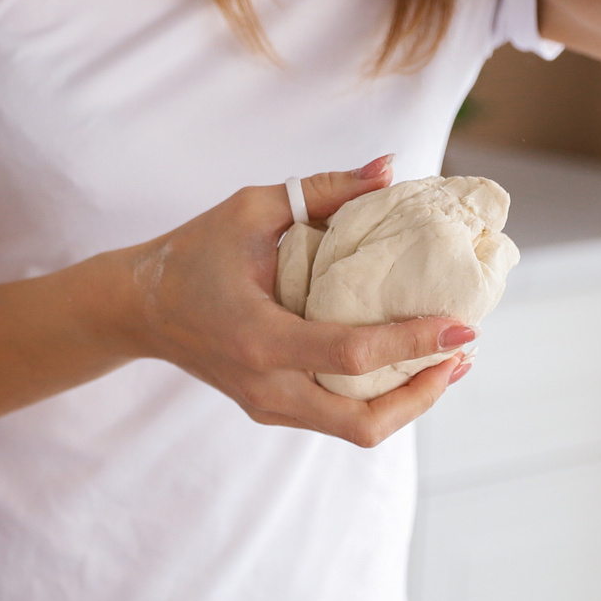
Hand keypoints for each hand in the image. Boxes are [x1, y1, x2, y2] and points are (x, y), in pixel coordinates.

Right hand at [125, 155, 474, 447]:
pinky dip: (377, 399)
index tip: (462, 326)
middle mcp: (265, 385)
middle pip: (363, 423)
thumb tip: (389, 169)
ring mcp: (266, 405)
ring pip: (355, 430)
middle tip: (460, 355)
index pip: (353, 353)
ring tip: (444, 362)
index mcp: (259, 338)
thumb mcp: (251, 209)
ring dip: (407, 402)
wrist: (137, 308)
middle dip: (424, 395)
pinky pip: (336, 418)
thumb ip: (323, 190)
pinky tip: (400, 363)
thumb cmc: (192, 252)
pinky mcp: (269, 409)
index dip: (415, 342)